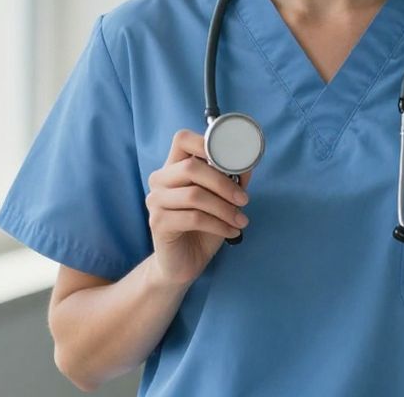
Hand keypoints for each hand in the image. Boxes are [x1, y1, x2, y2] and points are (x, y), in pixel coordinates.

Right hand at [145, 129, 251, 287]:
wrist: (183, 264)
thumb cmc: (202, 227)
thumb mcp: (222, 200)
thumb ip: (231, 179)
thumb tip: (247, 162)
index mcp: (173, 167)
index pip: (182, 139)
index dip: (206, 142)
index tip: (232, 158)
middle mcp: (160, 180)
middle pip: (190, 167)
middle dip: (223, 183)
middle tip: (244, 199)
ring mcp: (155, 201)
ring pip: (195, 195)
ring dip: (225, 208)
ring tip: (241, 220)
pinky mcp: (158, 223)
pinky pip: (194, 218)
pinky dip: (219, 225)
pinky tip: (232, 232)